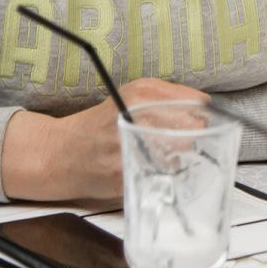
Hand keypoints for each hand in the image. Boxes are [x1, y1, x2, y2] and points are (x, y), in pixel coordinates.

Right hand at [1, 78, 208, 201]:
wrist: (61, 153)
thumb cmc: (101, 123)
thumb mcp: (133, 94)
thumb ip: (171, 96)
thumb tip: (206, 106)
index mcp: (141, 93)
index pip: (197, 103)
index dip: (202, 113)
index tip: (201, 119)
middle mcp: (136, 117)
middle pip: (194, 128)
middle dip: (193, 135)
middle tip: (179, 138)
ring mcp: (131, 147)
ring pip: (183, 153)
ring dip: (180, 156)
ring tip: (161, 152)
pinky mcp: (127, 174)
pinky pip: (164, 174)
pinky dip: (164, 172)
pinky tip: (149, 166)